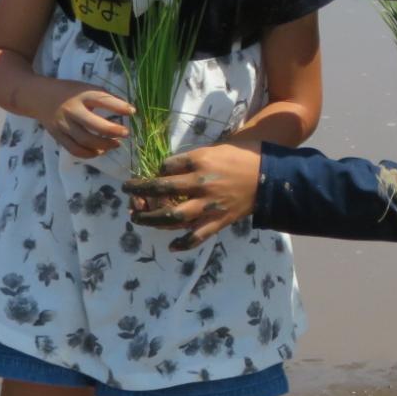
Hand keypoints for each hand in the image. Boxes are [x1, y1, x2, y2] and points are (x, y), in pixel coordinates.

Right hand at [45, 84, 134, 159]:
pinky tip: (100, 151)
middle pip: (94, 124)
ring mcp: (64, 125)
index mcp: (80, 94)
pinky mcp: (58, 136)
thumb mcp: (85, 88)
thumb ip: (104, 97)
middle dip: (113, 131)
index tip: (133, 112)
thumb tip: (128, 110)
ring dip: (104, 145)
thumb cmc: (68, 92)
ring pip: (85, 140)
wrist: (37, 96)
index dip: (119, 106)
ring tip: (116, 144)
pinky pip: (75, 149)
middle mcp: (71, 110)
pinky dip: (90, 154)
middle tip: (126, 133)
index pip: (102, 100)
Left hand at [125, 143, 262, 249]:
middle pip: (162, 191)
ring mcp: (208, 205)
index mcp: (200, 162)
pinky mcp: (218, 221)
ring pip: (173, 216)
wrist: (268, 177)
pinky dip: (183, 244)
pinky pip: (197, 236)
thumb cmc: (242, 157)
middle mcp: (200, 184)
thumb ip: (193, 159)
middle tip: (128, 194)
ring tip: (137, 219)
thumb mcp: (216, 149)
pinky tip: (171, 247)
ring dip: (152, 219)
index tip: (154, 172)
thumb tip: (170, 168)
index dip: (157, 170)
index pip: (166, 167)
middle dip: (141, 193)